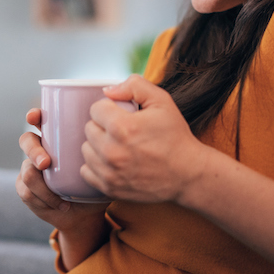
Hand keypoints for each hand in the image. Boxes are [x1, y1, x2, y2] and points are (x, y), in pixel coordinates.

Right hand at [16, 108, 108, 230]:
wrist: (85, 213)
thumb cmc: (96, 183)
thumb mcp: (104, 164)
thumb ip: (109, 146)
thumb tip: (127, 119)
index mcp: (55, 138)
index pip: (39, 120)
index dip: (34, 116)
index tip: (35, 117)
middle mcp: (40, 151)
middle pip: (26, 141)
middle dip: (33, 151)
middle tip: (46, 163)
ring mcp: (31, 170)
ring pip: (26, 171)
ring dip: (41, 185)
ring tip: (58, 197)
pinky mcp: (26, 190)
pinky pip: (26, 192)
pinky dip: (43, 200)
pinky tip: (57, 204)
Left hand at [81, 75, 207, 203]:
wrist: (188, 174)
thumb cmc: (175, 137)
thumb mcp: (162, 101)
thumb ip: (134, 86)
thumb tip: (107, 91)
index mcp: (122, 127)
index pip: (95, 109)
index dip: (109, 108)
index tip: (122, 114)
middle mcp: (112, 151)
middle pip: (89, 128)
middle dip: (103, 126)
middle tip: (122, 131)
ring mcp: (110, 172)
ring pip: (86, 149)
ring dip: (98, 145)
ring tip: (118, 146)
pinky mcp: (110, 188)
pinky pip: (86, 171)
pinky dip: (96, 165)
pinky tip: (112, 162)